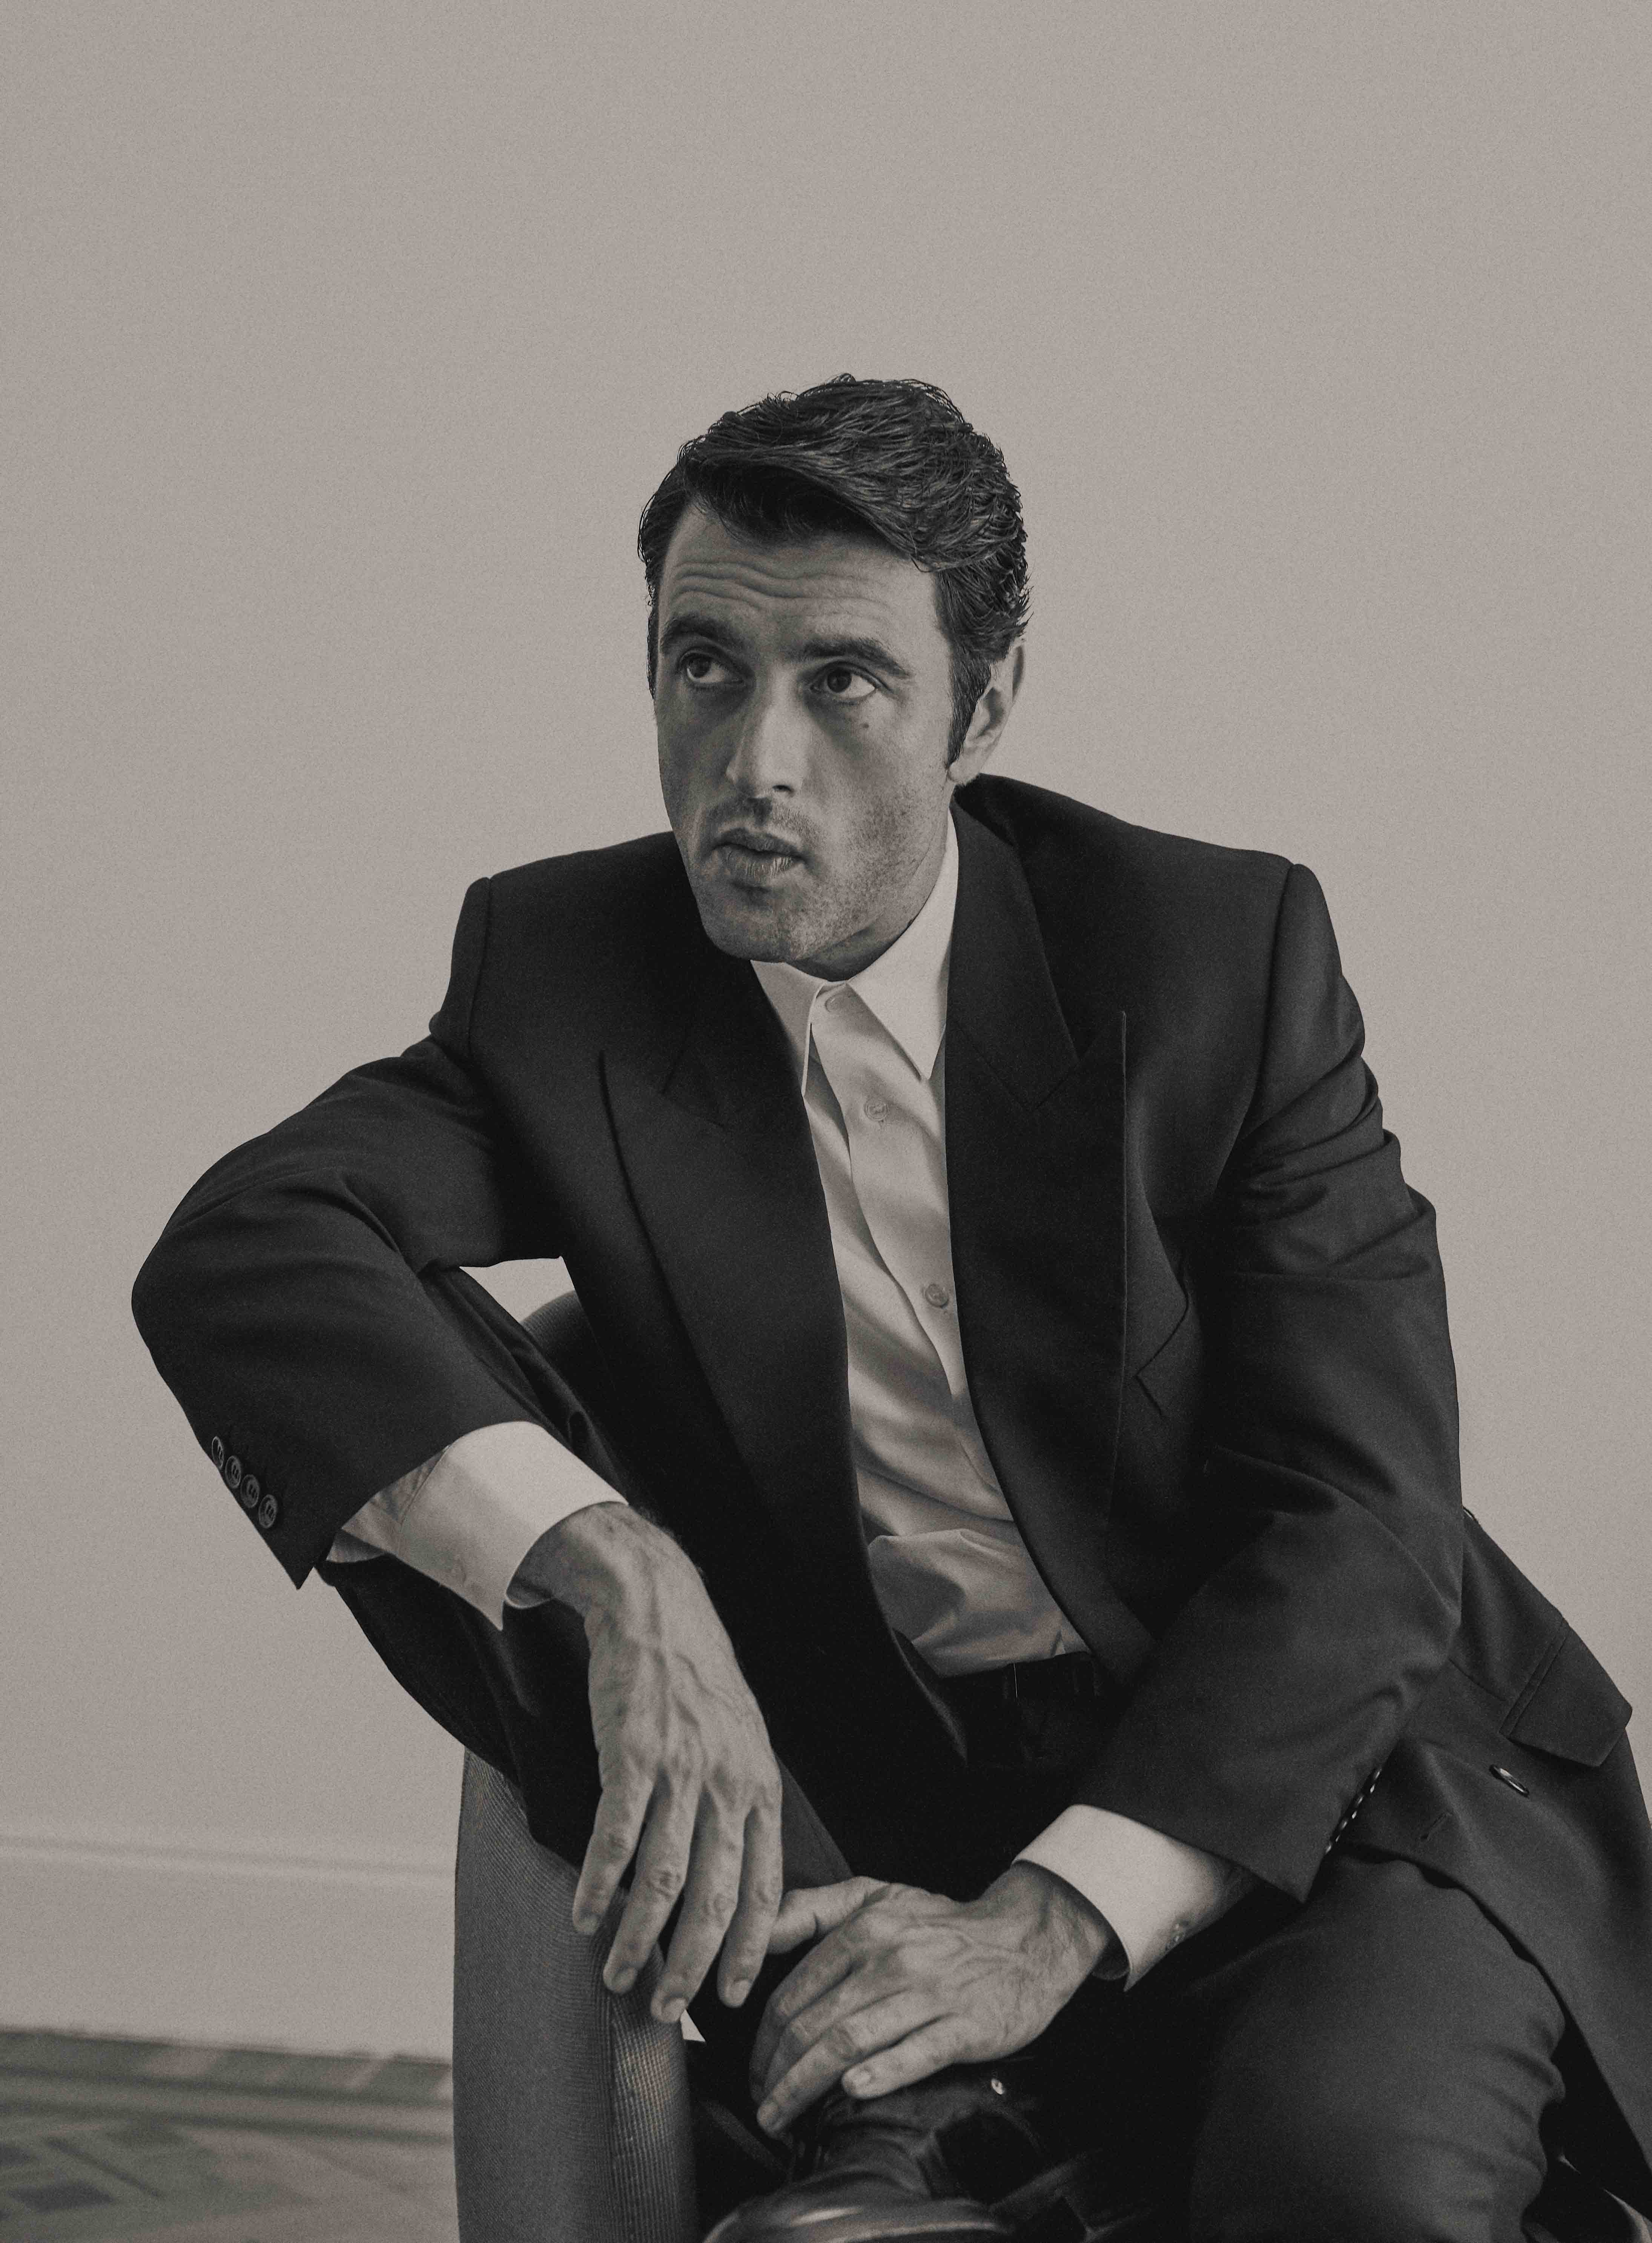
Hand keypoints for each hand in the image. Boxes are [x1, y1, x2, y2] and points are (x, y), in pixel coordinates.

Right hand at [512, 1503, 783, 2022]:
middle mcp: (727, 1785)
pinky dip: (597, 1884)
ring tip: (616, 1976)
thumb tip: (733, 1876)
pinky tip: (582, 1915)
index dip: (746, 1948)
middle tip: (665, 2009)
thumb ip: (741, 1805)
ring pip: (662, 1880)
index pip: (763, 1888)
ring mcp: (681, 1771)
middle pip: (713, 1898)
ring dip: (636, 1939)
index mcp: (760, 1787)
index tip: (729, 1996)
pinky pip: (615, 1837)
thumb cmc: (698, 1681)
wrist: (657, 1611)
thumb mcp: (743, 1740)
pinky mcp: (633, 1756)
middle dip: (690, 1966)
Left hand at [749, 1863, 1116, 2134]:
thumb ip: (813, 1908)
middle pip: (815, 2024)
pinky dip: (882, 2072)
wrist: (1024, 1939)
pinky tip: (854, 2092)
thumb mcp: (875, 1896)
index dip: (764, 2041)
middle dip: (776, 2073)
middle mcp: (891, 1959)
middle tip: (761, 2107)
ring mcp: (929, 1993)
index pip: (794, 1993)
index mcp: (864, 1929)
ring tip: (782, 2117)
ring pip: (852, 2041)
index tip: (755, 2074)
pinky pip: (917, 2052)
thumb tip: (758, 1933)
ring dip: (806, 2085)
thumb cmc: (939, 1926)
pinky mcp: (965, 2025)